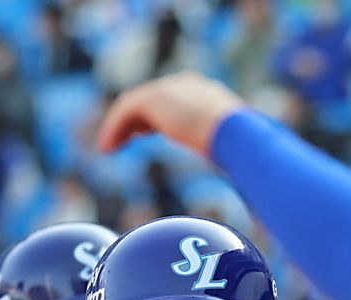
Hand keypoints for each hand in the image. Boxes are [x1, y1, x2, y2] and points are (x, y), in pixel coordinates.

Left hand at [96, 71, 245, 155]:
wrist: (238, 134)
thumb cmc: (243, 148)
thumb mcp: (230, 147)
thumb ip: (222, 147)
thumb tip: (233, 163)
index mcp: (204, 92)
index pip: (171, 98)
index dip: (155, 115)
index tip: (146, 132)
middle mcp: (184, 84)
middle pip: (149, 98)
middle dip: (133, 118)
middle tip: (123, 137)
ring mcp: (169, 88)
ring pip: (133, 105)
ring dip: (119, 127)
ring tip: (108, 148)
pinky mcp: (153, 99)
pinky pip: (124, 111)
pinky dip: (113, 129)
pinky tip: (107, 148)